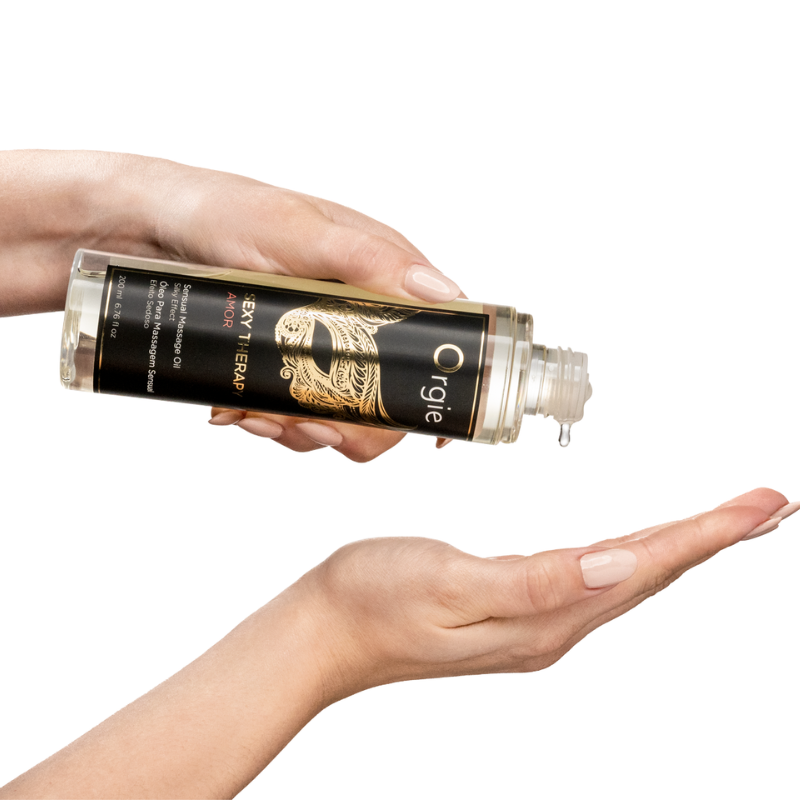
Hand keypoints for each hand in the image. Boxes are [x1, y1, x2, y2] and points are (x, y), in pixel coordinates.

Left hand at [0, 150, 461, 460]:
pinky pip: (297, 413)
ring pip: (344, 414)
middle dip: (356, 423)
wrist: (146, 229)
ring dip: (303, 428)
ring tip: (257, 414)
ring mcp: (323, 343)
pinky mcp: (286, 363)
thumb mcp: (298, 230)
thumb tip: (440, 295)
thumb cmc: (223, 210)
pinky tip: (239, 409)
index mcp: (383, 274)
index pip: (439, 338)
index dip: (440, 388)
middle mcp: (362, 313)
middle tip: (313, 425)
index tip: (426, 431)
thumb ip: (369, 259)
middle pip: (393, 395)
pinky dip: (270, 422)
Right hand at [3, 488, 793, 798]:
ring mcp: (534, 621)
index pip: (645, 567)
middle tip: (766, 507)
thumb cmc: (372, 599)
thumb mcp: (450, 582)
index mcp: (544, 615)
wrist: (323, 632)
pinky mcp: (515, 609)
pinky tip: (641, 551)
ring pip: (630, 579)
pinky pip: (597, 581)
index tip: (763, 505)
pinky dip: (636, 558)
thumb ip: (538, 580)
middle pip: (652, 576)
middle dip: (713, 539)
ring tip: (723, 524)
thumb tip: (618, 565)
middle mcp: (551, 624)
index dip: (707, 533)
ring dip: (682, 548)